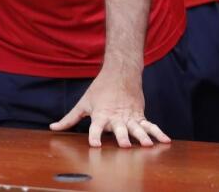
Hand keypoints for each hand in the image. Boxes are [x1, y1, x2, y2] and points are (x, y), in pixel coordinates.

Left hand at [49, 70, 168, 146]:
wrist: (121, 72)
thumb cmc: (99, 90)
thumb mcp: (83, 103)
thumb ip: (69, 119)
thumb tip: (52, 128)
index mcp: (101, 115)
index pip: (95, 128)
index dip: (94, 136)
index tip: (94, 145)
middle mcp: (116, 117)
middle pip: (119, 128)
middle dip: (122, 137)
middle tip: (125, 146)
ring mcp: (129, 116)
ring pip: (137, 128)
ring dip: (142, 136)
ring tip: (147, 145)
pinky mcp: (140, 115)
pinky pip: (150, 125)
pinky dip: (158, 132)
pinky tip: (165, 140)